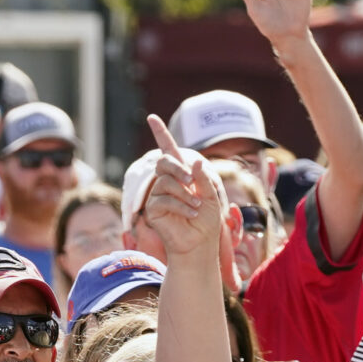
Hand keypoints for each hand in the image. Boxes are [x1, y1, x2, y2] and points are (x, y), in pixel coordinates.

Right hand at [140, 114, 225, 263]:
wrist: (200, 244)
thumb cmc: (207, 221)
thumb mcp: (211, 196)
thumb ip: (204, 179)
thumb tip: (196, 161)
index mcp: (182, 175)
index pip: (168, 150)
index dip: (160, 133)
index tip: (151, 117)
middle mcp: (167, 182)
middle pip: (164, 162)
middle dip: (178, 168)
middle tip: (192, 181)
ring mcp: (158, 195)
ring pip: (166, 182)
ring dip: (185, 193)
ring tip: (197, 207)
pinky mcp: (153, 210)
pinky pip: (163, 199)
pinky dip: (180, 205)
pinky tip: (191, 214)